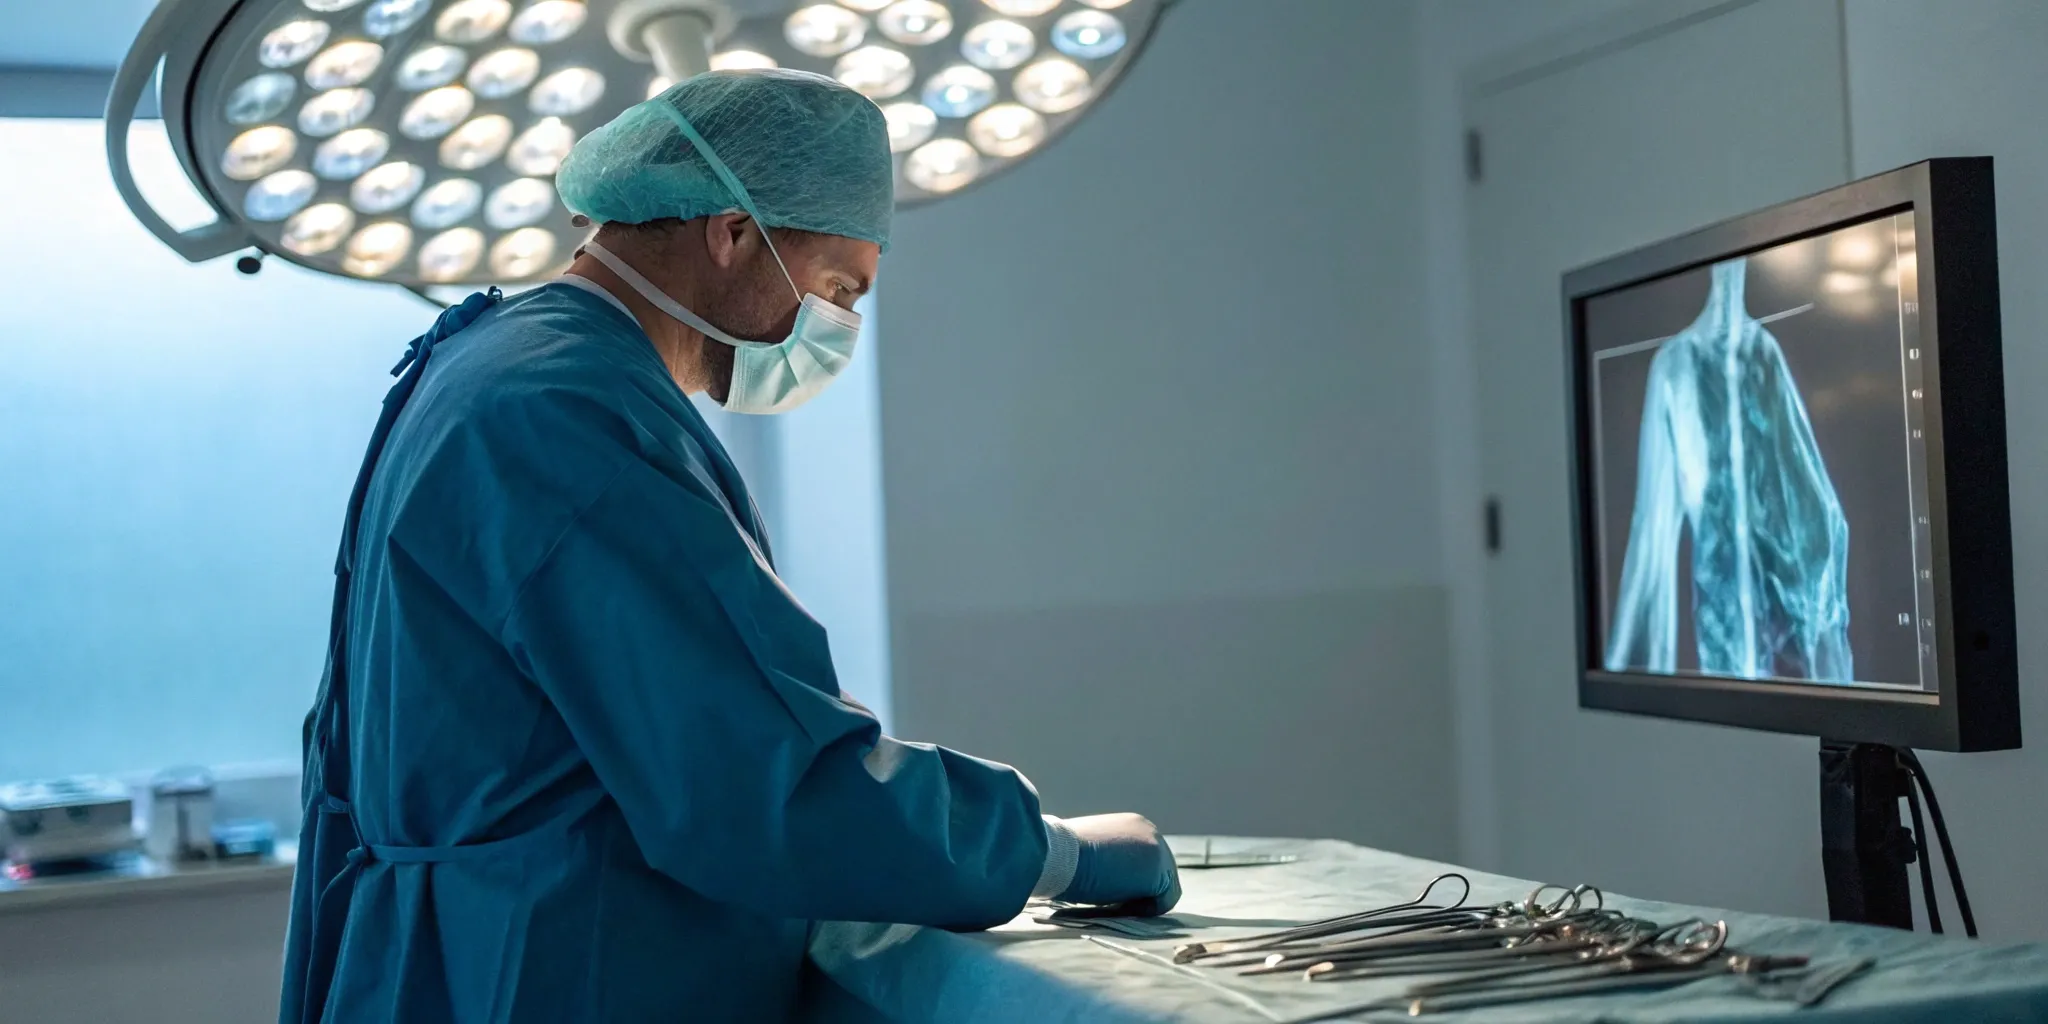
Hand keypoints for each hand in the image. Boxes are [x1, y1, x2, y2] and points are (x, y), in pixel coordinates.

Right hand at [1058, 813, 1180, 914]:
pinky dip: (1144, 910)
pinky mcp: (1159, 871)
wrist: (1057, 853)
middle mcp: (1152, 833)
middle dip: (1139, 892)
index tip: (1107, 891)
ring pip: (1164, 889)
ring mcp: (1159, 851)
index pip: (1145, 861)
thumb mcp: (1091, 850)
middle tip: (1110, 902)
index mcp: (1134, 826)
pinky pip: (1164, 902)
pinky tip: (1118, 905)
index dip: (1130, 882)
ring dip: (1141, 901)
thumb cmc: (1063, 855)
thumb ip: (1110, 858)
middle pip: (1160, 874)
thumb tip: (1113, 878)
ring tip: (1111, 903)